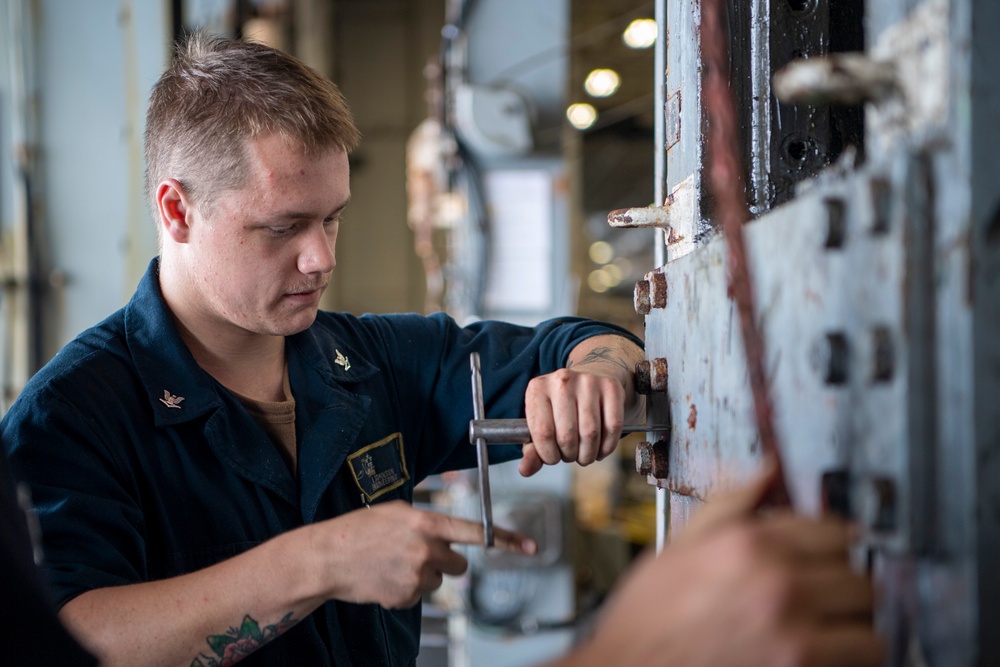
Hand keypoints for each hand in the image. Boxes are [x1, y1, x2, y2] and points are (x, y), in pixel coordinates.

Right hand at [316, 501, 535, 607]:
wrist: (328, 558)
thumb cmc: (359, 530)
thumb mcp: (396, 512)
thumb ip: (427, 522)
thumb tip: (447, 535)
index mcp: (425, 523)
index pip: (476, 531)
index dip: (507, 539)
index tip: (531, 547)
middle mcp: (426, 550)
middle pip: (459, 564)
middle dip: (445, 561)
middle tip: (419, 553)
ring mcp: (416, 577)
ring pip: (438, 581)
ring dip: (423, 574)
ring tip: (393, 563)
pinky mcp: (406, 597)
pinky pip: (419, 595)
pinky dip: (406, 588)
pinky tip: (385, 576)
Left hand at [519, 335, 644, 476]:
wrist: (587, 381)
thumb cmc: (559, 409)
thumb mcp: (541, 425)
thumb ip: (532, 450)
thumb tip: (526, 470)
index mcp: (538, 389)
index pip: (543, 432)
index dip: (548, 455)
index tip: (553, 458)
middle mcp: (562, 380)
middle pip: (567, 435)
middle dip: (569, 455)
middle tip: (570, 456)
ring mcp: (588, 381)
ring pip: (590, 433)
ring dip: (588, 454)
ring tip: (584, 455)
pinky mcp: (611, 386)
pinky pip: (612, 426)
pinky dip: (607, 446)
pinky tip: (600, 449)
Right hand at [561, 465, 883, 666]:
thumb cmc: (647, 620)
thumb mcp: (677, 547)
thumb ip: (730, 505)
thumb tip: (768, 471)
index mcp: (746, 544)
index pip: (830, 527)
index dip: (829, 541)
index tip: (827, 552)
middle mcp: (777, 582)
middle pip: (856, 571)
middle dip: (842, 581)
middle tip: (823, 593)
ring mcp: (794, 630)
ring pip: (868, 616)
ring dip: (852, 619)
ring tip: (827, 625)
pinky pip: (864, 654)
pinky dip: (851, 653)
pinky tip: (824, 650)